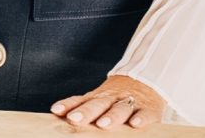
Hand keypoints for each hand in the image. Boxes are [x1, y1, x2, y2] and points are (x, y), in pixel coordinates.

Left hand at [50, 76, 165, 130]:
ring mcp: (130, 102)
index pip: (80, 100)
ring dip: (111, 116)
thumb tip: (55, 112)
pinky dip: (141, 118)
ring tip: (102, 124)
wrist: (146, 80)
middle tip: (74, 119)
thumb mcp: (97, 98)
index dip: (68, 105)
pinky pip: (145, 113)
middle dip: (86, 112)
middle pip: (97, 105)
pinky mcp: (148, 109)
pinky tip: (135, 124)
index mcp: (98, 97)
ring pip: (120, 108)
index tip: (56, 110)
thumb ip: (79, 105)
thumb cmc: (116, 96)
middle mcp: (112, 99)